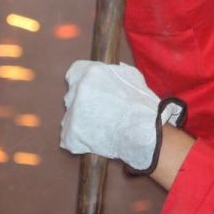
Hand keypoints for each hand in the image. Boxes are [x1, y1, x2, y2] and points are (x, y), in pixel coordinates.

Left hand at [60, 60, 184, 172]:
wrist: (144, 130)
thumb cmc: (140, 104)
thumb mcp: (130, 76)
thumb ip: (112, 72)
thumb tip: (107, 72)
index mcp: (90, 73)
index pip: (74, 73)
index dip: (82, 83)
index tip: (89, 92)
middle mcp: (77, 90)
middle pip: (72, 96)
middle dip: (83, 104)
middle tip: (100, 113)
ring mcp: (72, 112)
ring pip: (70, 117)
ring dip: (81, 122)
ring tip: (100, 128)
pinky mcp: (71, 134)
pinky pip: (70, 137)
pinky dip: (80, 140)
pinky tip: (96, 140)